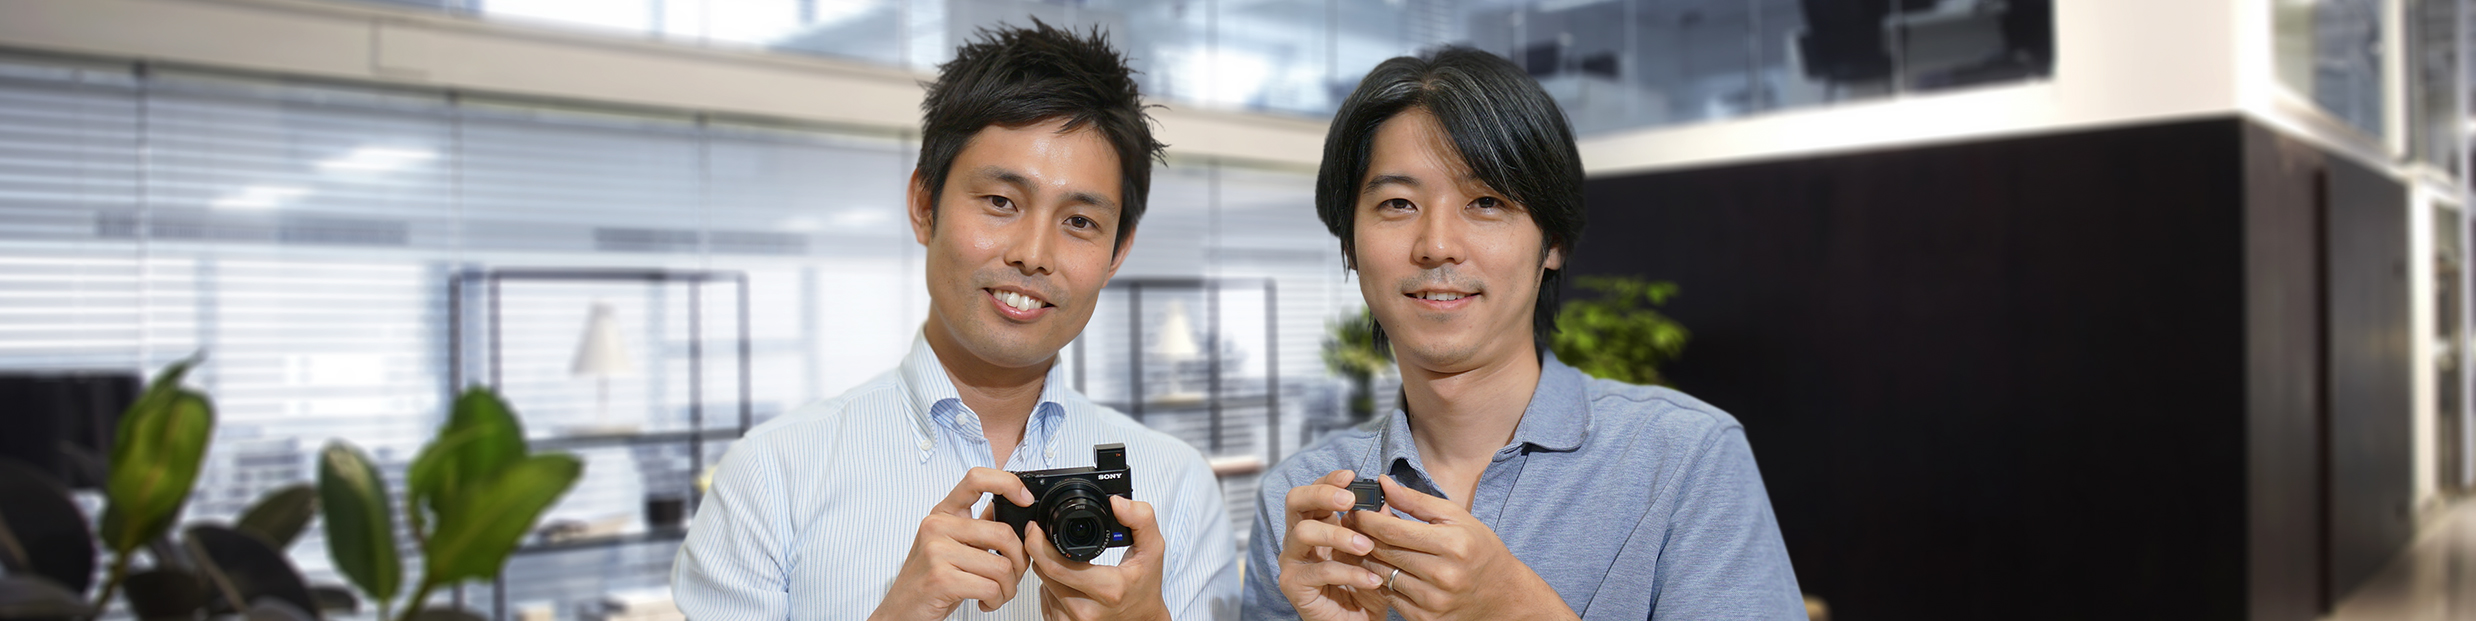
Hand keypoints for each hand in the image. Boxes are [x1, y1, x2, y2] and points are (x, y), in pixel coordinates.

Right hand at [869, 467, 1037, 620]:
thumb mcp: (951, 545)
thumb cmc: (930, 580)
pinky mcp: (941, 578)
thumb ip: (979, 527)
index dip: (1007, 483)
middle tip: (1011, 577)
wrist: (900, 611)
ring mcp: (937, 551)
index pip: (976, 479)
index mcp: (942, 514)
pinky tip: (985, 602)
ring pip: (1002, 566)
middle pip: (1003, 534)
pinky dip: (996, 600)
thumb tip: (1016, 507)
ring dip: (1008, 588)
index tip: (1026, 499)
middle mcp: (937, 527)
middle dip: (1019, 562)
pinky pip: (990, 587)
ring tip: (997, 594)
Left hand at [1026, 496, 1170, 619]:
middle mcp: (1086, 610)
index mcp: (1107, 589)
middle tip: (1050, 539)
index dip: (1038, 543)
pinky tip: (1067, 580)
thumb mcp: (1153, 549)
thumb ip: (1141, 520)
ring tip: (1067, 561)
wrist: (1143, 620)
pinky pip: (1044, 600)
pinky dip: (1050, 586)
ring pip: (1042, 586)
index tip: (1036, 528)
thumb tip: (1117, 502)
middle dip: (1044, 552)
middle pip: (1044, 573)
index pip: (1055, 566)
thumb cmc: (1145, 586)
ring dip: (1049, 569)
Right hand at [1275, 470, 1389, 620]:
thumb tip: (1386, 497)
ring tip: (1367, 546)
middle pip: (1295, 501)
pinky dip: (1348, 572)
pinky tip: (1372, 579)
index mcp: (1317, 523)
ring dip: (1338, 535)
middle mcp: (1298, 538)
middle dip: (1322, 494)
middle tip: (1350, 501)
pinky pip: (1319, 570)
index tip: (1350, 476)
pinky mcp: (1293, 585)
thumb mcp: (1378, 552)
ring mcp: (1292, 561)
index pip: (1314, 491)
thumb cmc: (1366, 587)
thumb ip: (1379, 526)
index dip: (1329, 480)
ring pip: (1303, 532)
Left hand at [1355, 476, 1573, 620]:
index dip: (1368, 519)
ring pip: (1382, 575)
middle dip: (1363, 537)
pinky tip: (1384, 568)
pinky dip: (1382, 580)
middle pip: (1385, 552)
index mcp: (1452, 545)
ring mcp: (1433, 601)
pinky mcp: (1426, 618)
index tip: (1357, 511)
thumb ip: (1417, 501)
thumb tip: (1383, 483)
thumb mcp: (1456, 518)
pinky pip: (1390, 596)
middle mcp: (1443, 575)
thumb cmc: (1479, 549)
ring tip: (1366, 545)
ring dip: (1369, 559)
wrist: (1502, 595)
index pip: (1394, 530)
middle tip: (1354, 525)